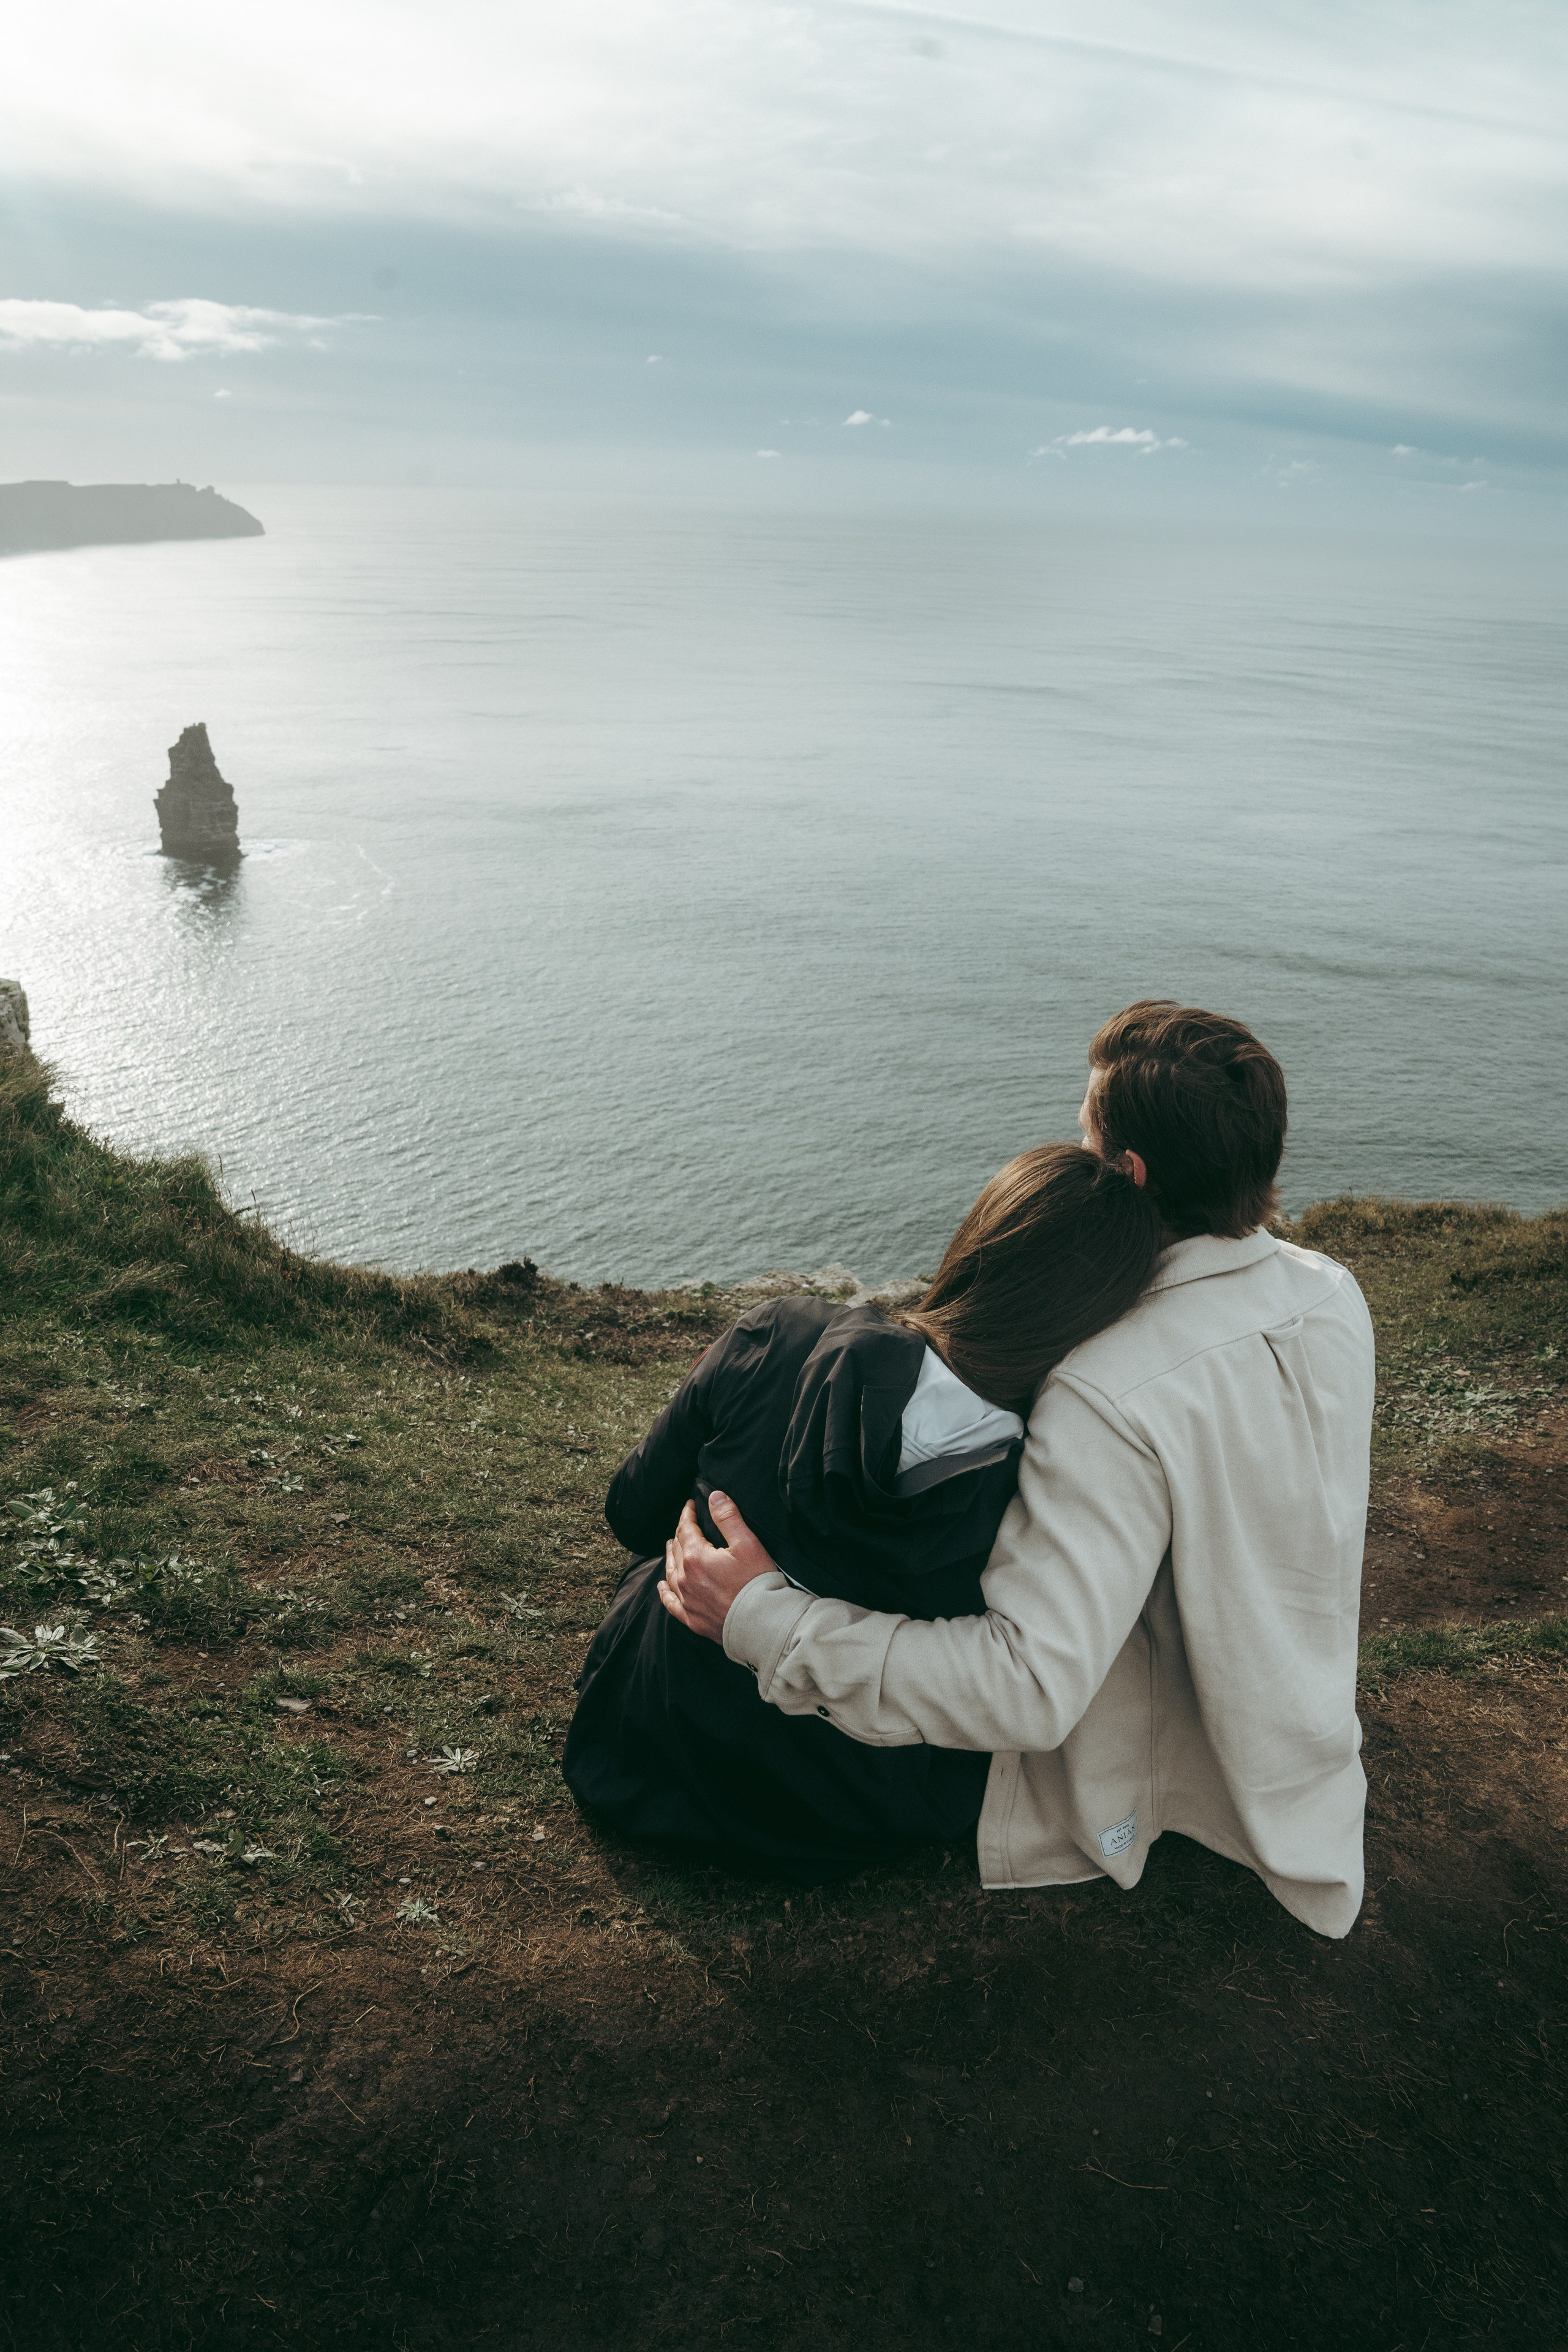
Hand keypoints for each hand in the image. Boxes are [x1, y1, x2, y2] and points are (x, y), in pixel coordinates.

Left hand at [658, 1493, 776, 1642]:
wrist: (762, 1624)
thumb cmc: (757, 1583)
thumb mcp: (747, 1544)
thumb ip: (728, 1518)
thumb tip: (714, 1497)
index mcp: (696, 1557)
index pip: (685, 1529)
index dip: (687, 1515)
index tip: (690, 1505)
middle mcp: (685, 1578)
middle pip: (676, 1549)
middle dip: (680, 1533)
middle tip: (685, 1525)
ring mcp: (687, 1600)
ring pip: (670, 1573)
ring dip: (670, 1556)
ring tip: (671, 1546)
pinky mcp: (692, 1619)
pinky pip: (671, 1603)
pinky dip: (664, 1591)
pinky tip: (661, 1585)